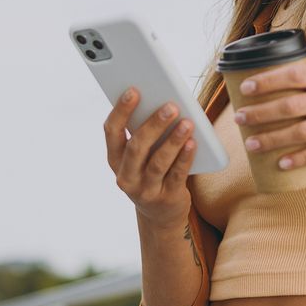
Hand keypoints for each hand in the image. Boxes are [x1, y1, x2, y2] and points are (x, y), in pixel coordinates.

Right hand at [104, 87, 197, 228]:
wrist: (161, 214)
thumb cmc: (152, 172)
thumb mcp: (142, 156)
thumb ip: (146, 133)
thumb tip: (162, 101)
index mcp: (115, 159)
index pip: (112, 131)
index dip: (121, 110)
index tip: (134, 90)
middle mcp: (126, 176)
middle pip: (136, 146)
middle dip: (154, 125)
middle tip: (170, 106)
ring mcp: (145, 190)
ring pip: (157, 162)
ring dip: (173, 141)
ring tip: (187, 123)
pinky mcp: (166, 198)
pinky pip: (176, 175)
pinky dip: (185, 157)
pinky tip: (193, 143)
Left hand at [233, 65, 305, 169]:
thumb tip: (286, 85)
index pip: (294, 75)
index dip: (267, 81)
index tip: (246, 88)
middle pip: (291, 105)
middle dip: (260, 113)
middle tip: (239, 119)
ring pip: (301, 131)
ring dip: (273, 139)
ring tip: (252, 145)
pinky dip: (299, 158)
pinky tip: (282, 164)